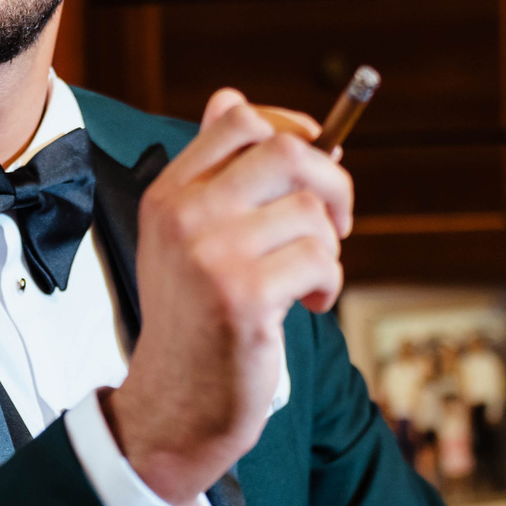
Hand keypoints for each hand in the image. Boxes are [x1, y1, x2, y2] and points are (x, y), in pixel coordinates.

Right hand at [102, 88, 352, 505]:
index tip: (314, 163)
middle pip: (286, 151)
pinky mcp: (243, 296)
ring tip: (309, 280)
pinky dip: (329, 284)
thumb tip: (231, 100)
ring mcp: (211, 255)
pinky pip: (319, 259)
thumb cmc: (195, 321)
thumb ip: (212, 175)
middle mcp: (184, 216)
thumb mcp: (185, 239)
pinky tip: (308, 305)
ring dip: (329, 248)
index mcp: (169, 194)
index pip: (239, 120)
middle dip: (331, 183)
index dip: (293, 131)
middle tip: (336, 222)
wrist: (174, 406)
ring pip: (310, 211)